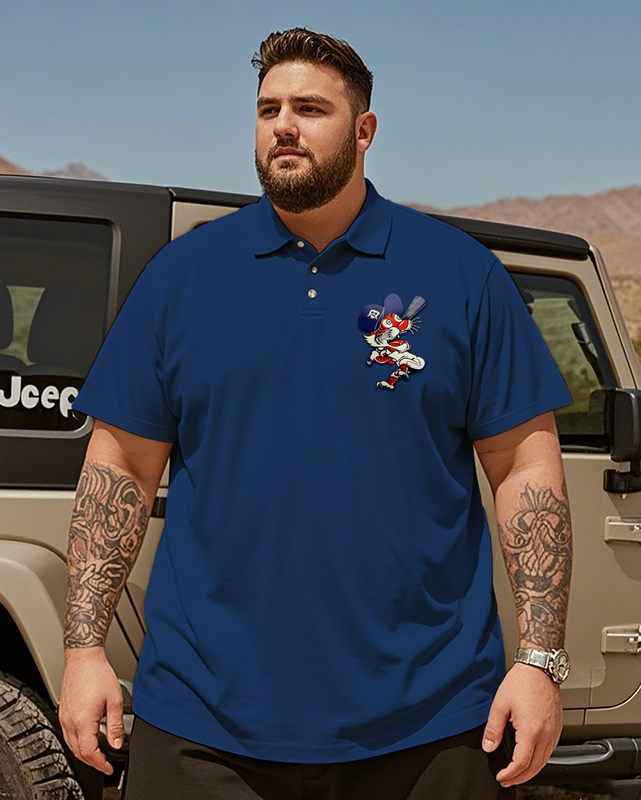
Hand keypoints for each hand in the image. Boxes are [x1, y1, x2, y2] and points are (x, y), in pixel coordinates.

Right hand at [58, 648, 124, 775]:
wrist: (83, 658)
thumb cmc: (98, 673)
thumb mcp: (115, 700)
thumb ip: (116, 725)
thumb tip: (117, 742)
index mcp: (83, 720)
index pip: (89, 752)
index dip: (100, 763)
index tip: (108, 766)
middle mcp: (70, 721)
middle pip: (78, 752)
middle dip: (92, 761)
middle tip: (105, 763)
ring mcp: (64, 717)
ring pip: (71, 745)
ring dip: (84, 753)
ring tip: (98, 754)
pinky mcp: (63, 712)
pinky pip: (68, 734)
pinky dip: (78, 742)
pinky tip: (87, 738)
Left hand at [482, 661, 563, 788]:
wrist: (540, 667)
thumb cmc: (522, 681)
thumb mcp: (500, 704)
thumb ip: (493, 728)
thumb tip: (488, 746)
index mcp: (531, 730)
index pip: (521, 763)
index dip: (510, 774)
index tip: (501, 777)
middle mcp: (546, 734)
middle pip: (535, 767)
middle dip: (520, 777)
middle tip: (507, 780)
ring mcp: (554, 731)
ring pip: (545, 761)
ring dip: (531, 771)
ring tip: (517, 774)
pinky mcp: (558, 727)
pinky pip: (550, 751)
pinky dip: (540, 760)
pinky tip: (532, 759)